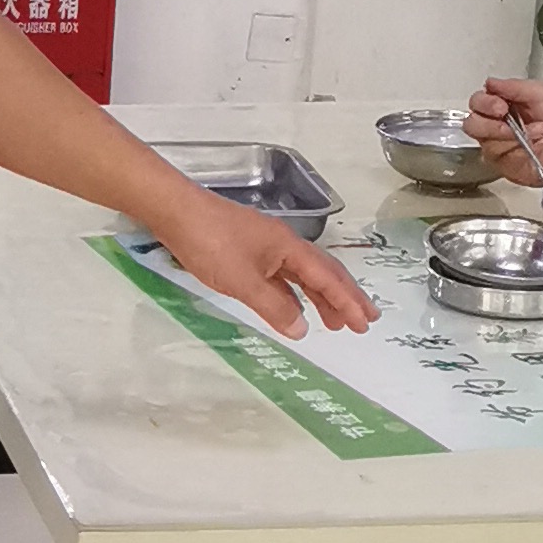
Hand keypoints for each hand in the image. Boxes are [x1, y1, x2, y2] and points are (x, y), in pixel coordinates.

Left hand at [148, 184, 373, 337]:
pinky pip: (284, 276)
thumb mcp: (243, 282)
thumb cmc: (211, 244)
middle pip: (324, 272)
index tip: (365, 323)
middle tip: (363, 322)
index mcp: (290, 248)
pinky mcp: (250, 251)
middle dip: (345, 297)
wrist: (177, 213)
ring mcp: (267, 247)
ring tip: (334, 321)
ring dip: (321, 297)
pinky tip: (294, 307)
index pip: (328, 278)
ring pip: (304, 275)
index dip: (348, 301)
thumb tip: (302, 330)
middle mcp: (285, 245)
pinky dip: (295, 293)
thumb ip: (274, 306)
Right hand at [465, 76, 542, 187]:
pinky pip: (496, 156)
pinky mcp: (503, 164)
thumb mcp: (540, 93)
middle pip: (471, 123)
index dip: (484, 103)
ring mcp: (497, 146)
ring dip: (509, 135)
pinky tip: (533, 146)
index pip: (477, 102)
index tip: (501, 106)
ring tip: (535, 132)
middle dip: (489, 122)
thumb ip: (513, 86)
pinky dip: (516, 149)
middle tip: (507, 119)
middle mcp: (496, 125)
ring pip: (484, 141)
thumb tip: (489, 83)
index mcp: (502, 104)